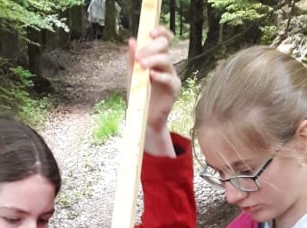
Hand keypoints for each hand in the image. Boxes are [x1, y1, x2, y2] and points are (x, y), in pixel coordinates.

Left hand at [129, 27, 179, 151]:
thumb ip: (132, 59)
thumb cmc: (139, 95)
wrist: (144, 117)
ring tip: (142, 66)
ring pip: (166, 61)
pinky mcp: (174, 89)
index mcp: (157, 57)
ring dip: (153, 60)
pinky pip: (169, 79)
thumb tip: (131, 40)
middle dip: (152, 47)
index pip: (163, 39)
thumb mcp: (132, 75)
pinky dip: (160, 76)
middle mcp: (166, 64)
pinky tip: (151, 75)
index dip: (160, 31)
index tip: (150, 32)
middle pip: (165, 46)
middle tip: (139, 57)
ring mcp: (171, 75)